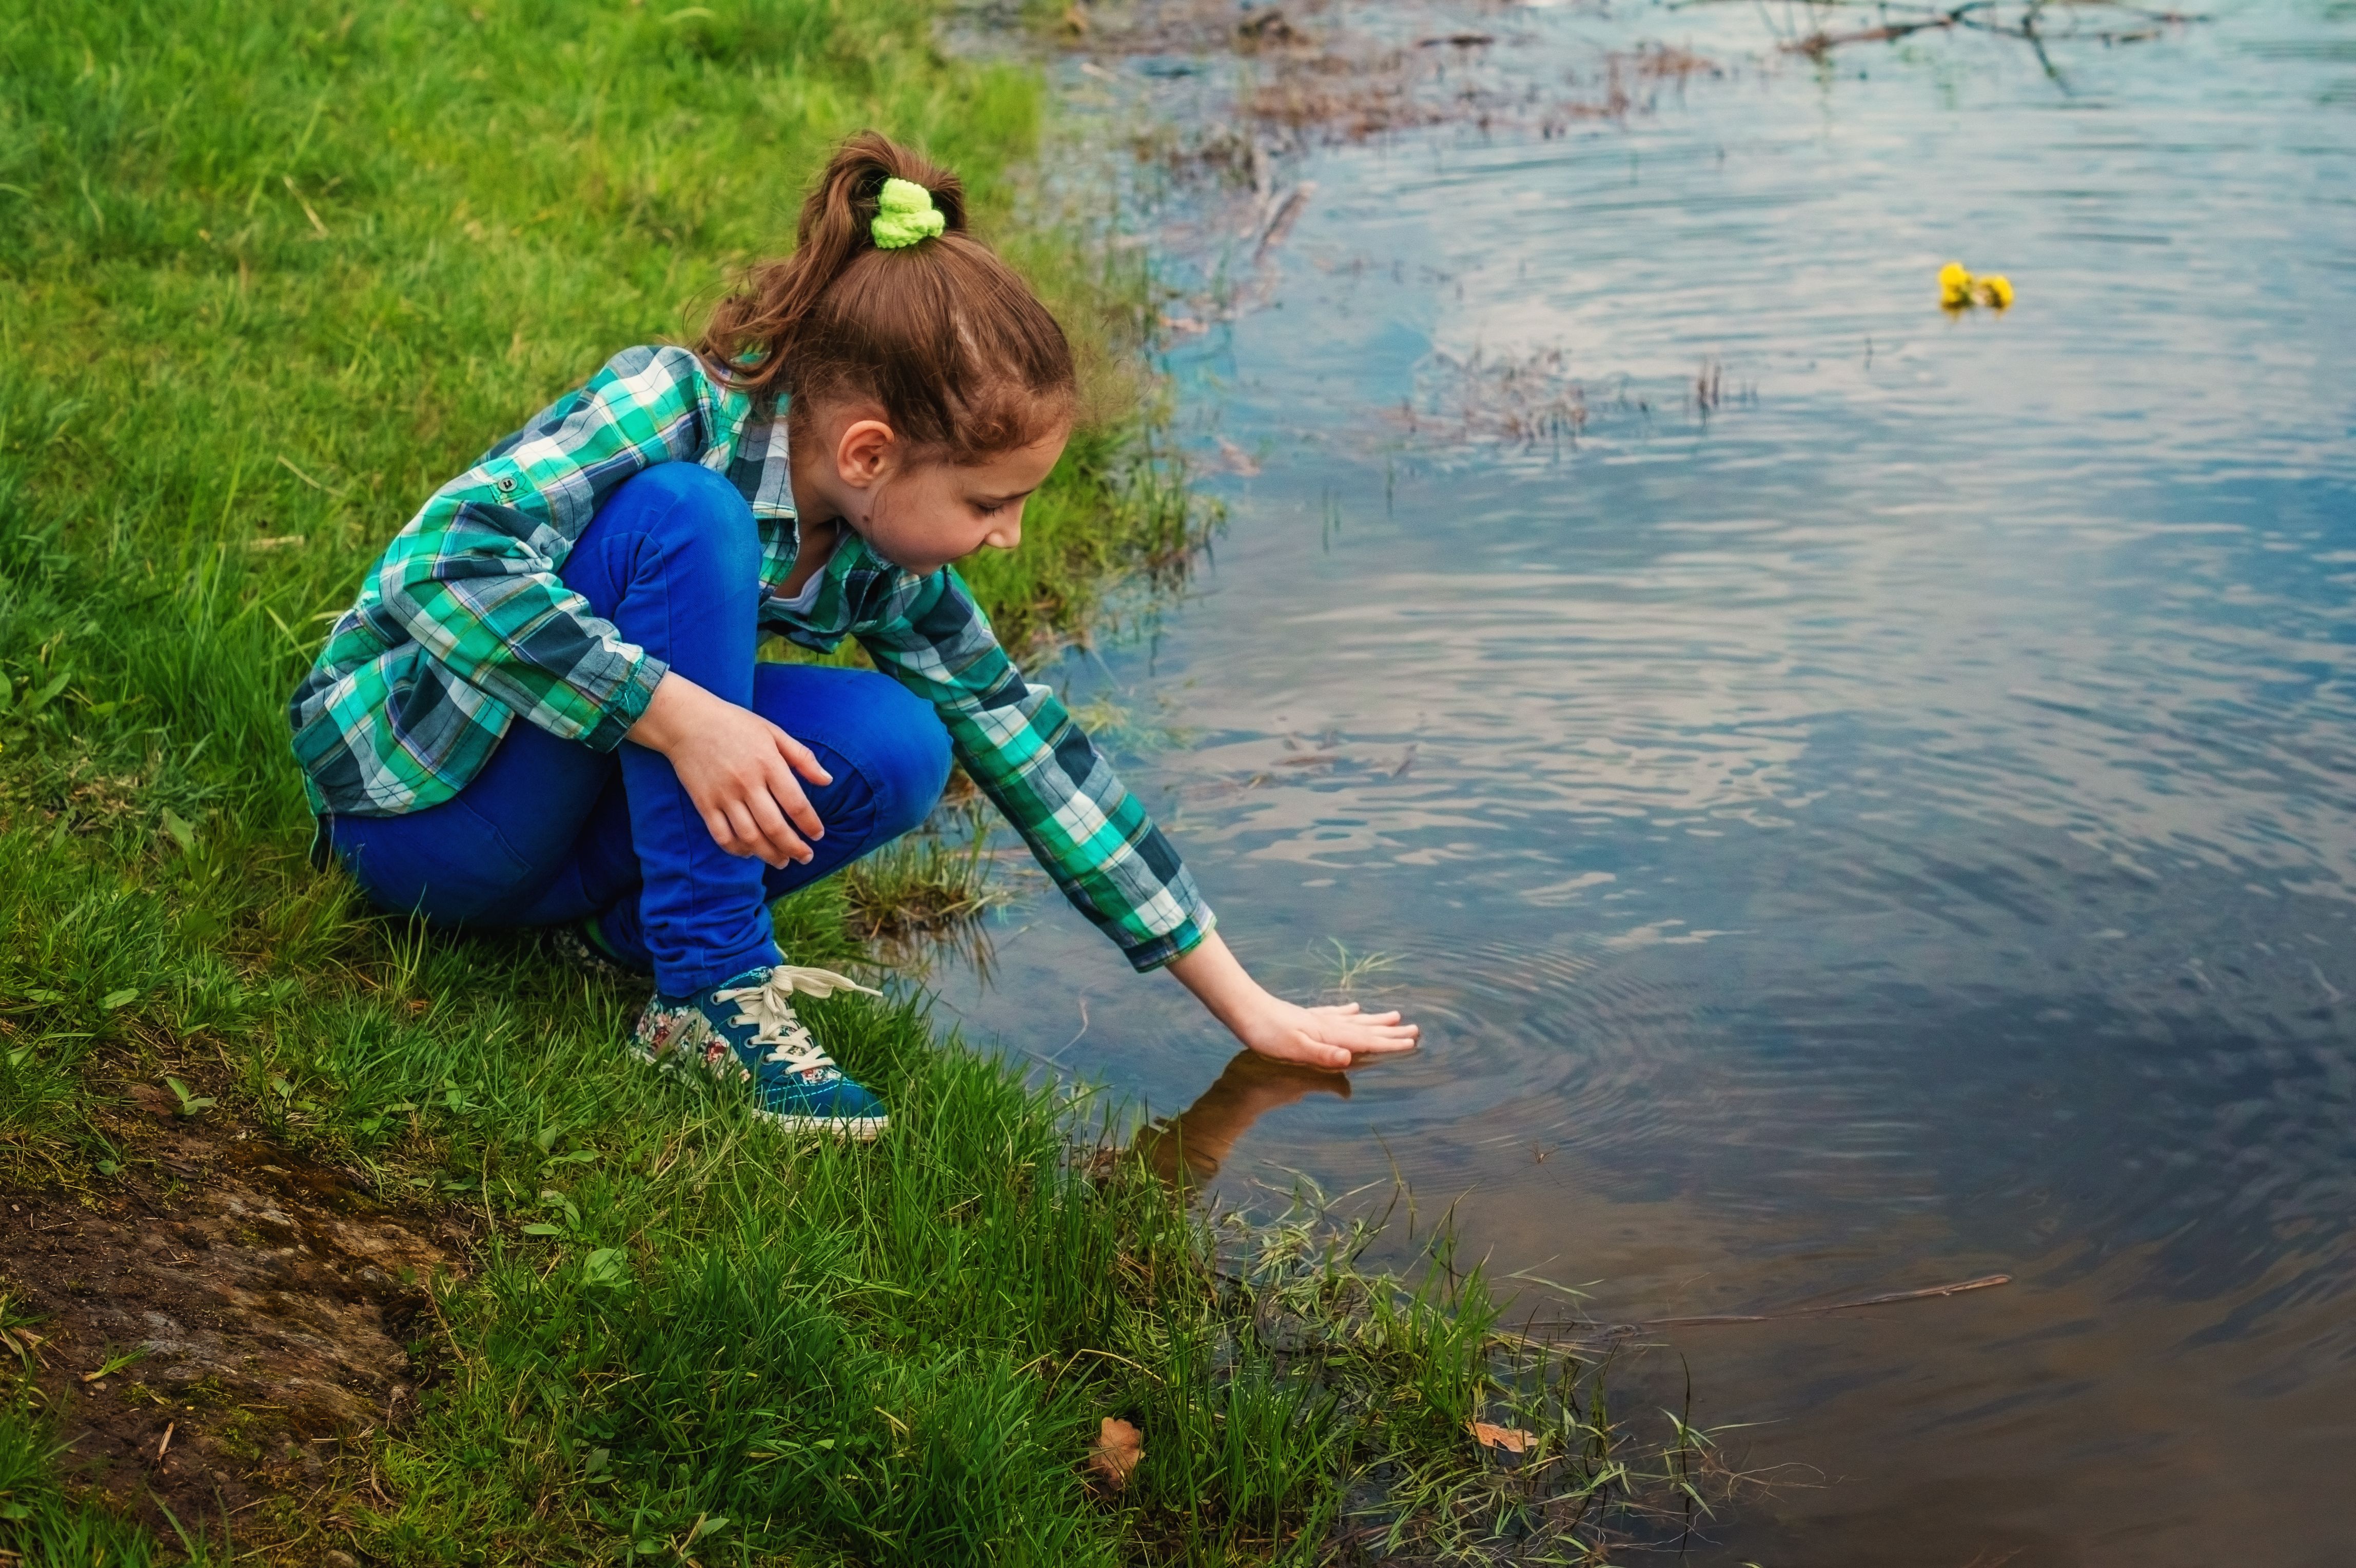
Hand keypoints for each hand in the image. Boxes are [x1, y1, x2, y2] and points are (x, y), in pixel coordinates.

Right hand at [625, 673, 830, 866]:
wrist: (687, 721)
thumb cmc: (734, 724)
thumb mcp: (773, 732)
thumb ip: (802, 757)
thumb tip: (827, 780)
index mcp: (768, 763)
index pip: (796, 804)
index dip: (810, 825)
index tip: (818, 836)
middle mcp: (747, 783)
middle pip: (775, 827)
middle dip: (794, 848)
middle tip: (805, 857)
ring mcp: (724, 796)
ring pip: (750, 837)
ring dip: (769, 855)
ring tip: (782, 861)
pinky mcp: (704, 804)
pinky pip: (722, 836)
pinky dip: (737, 849)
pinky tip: (750, 853)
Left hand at [1166, 930, 1420, 1069]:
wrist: (1245, 1010)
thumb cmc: (1266, 1033)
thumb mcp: (1293, 1048)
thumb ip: (1322, 1054)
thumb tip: (1349, 1059)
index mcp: (1329, 1035)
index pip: (1365, 1041)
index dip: (1389, 1044)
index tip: (1412, 1043)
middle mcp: (1328, 1025)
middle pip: (1366, 1028)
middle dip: (1390, 1032)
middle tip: (1415, 1030)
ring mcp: (1318, 1019)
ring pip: (1355, 1020)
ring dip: (1375, 1021)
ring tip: (1395, 1016)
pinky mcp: (1307, 1017)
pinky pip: (1336, 1014)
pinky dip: (1348, 1012)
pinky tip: (1354, 1008)